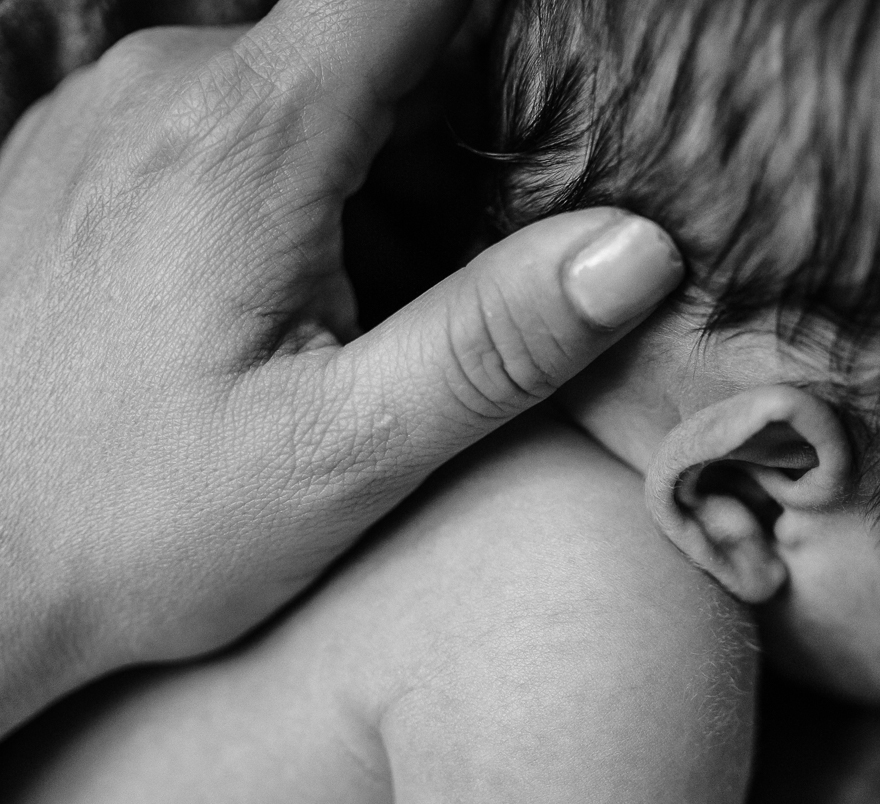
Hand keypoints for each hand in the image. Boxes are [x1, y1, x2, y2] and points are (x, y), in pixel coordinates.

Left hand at [0, 0, 681, 731]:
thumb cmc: (137, 523)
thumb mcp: (345, 452)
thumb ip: (494, 340)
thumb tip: (638, 249)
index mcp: (247, 139)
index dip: (507, 30)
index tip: (560, 104)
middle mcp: (167, 89)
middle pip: (376, 50)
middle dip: (455, 141)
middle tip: (475, 276)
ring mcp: (114, 114)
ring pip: (308, 90)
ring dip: (378, 177)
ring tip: (377, 314)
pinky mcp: (85, 154)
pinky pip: (232, 125)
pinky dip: (299, 191)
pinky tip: (290, 308)